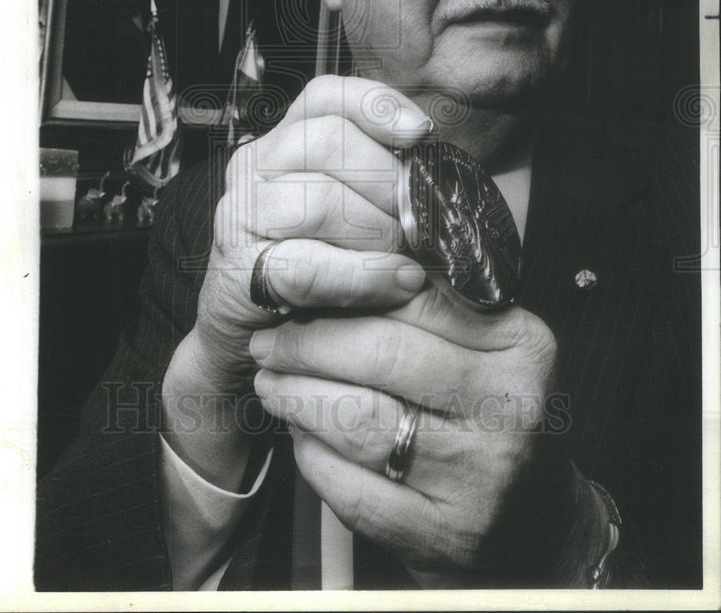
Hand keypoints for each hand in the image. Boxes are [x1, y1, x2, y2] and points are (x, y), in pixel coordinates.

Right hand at [161, 75, 432, 484]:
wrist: (269, 342)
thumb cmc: (328, 270)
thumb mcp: (361, 214)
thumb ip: (389, 183)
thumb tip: (448, 173)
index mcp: (285, 141)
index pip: (326, 96)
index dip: (377, 106)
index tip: (422, 135)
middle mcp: (254, 166)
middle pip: (329, 143)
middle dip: (390, 183)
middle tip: (423, 223)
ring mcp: (240, 214)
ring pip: (319, 201)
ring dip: (378, 233)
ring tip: (411, 259)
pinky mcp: (238, 269)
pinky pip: (306, 266)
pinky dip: (363, 276)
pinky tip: (399, 282)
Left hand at [252, 281, 568, 583]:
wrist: (537, 521)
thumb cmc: (497, 416)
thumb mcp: (491, 349)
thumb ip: (434, 309)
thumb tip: (345, 271)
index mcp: (524, 347)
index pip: (416, 301)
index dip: (347, 293)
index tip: (306, 292)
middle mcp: (510, 411)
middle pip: (382, 355)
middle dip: (308, 343)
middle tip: (270, 341)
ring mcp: (478, 479)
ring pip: (358, 420)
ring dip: (298, 396)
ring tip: (273, 382)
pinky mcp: (442, 537)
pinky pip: (352, 489)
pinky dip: (313, 456)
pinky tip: (302, 436)